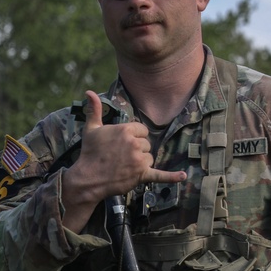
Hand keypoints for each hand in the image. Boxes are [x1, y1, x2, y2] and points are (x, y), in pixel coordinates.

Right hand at [61, 90, 185, 232]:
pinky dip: (172, 177)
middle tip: (120, 157)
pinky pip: (160, 175)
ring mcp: (139, 159)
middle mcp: (135, 143)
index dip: (133, 137)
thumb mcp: (91, 129)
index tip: (121, 145)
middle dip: (136, 150)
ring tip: (124, 166)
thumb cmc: (89, 153)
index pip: (142, 130)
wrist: (87, 179)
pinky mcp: (141, 175)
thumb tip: (89, 91)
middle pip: (146, 144)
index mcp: (126, 130)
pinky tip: (183, 176)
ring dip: (141, 163)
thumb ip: (94, 109)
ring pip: (150, 158)